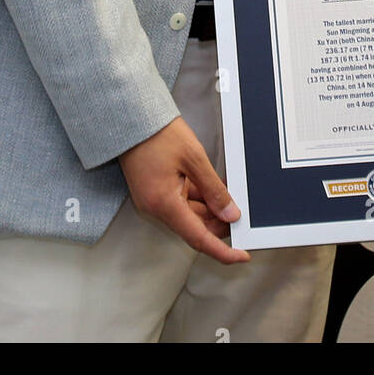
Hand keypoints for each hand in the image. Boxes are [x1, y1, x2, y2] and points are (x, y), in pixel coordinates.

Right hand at [119, 116, 249, 263]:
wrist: (132, 118)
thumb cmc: (158, 134)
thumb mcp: (194, 158)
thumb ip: (214, 189)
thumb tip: (230, 214)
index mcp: (164, 204)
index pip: (198, 238)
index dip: (222, 251)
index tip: (241, 255)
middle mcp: (156, 207)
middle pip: (194, 227)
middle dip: (218, 224)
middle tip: (241, 215)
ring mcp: (154, 200)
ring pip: (188, 214)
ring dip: (209, 209)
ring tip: (230, 195)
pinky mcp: (154, 191)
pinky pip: (180, 202)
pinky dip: (198, 198)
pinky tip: (213, 188)